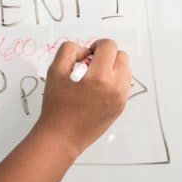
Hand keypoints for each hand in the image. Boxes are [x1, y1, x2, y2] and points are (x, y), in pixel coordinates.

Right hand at [33, 39, 130, 159]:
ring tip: (95, 77)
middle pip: (122, 56)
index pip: (109, 46)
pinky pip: (124, 84)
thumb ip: (69, 51)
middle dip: (107, 55)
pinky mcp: (121, 107)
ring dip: (113, 67)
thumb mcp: (55, 71)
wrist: (62, 136)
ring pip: (126, 70)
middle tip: (91, 65)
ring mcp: (121, 98)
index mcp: (100, 77)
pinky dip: (115, 81)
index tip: (87, 55)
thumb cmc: (57, 107)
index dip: (96, 45)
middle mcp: (115, 88)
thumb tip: (85, 51)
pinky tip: (98, 88)